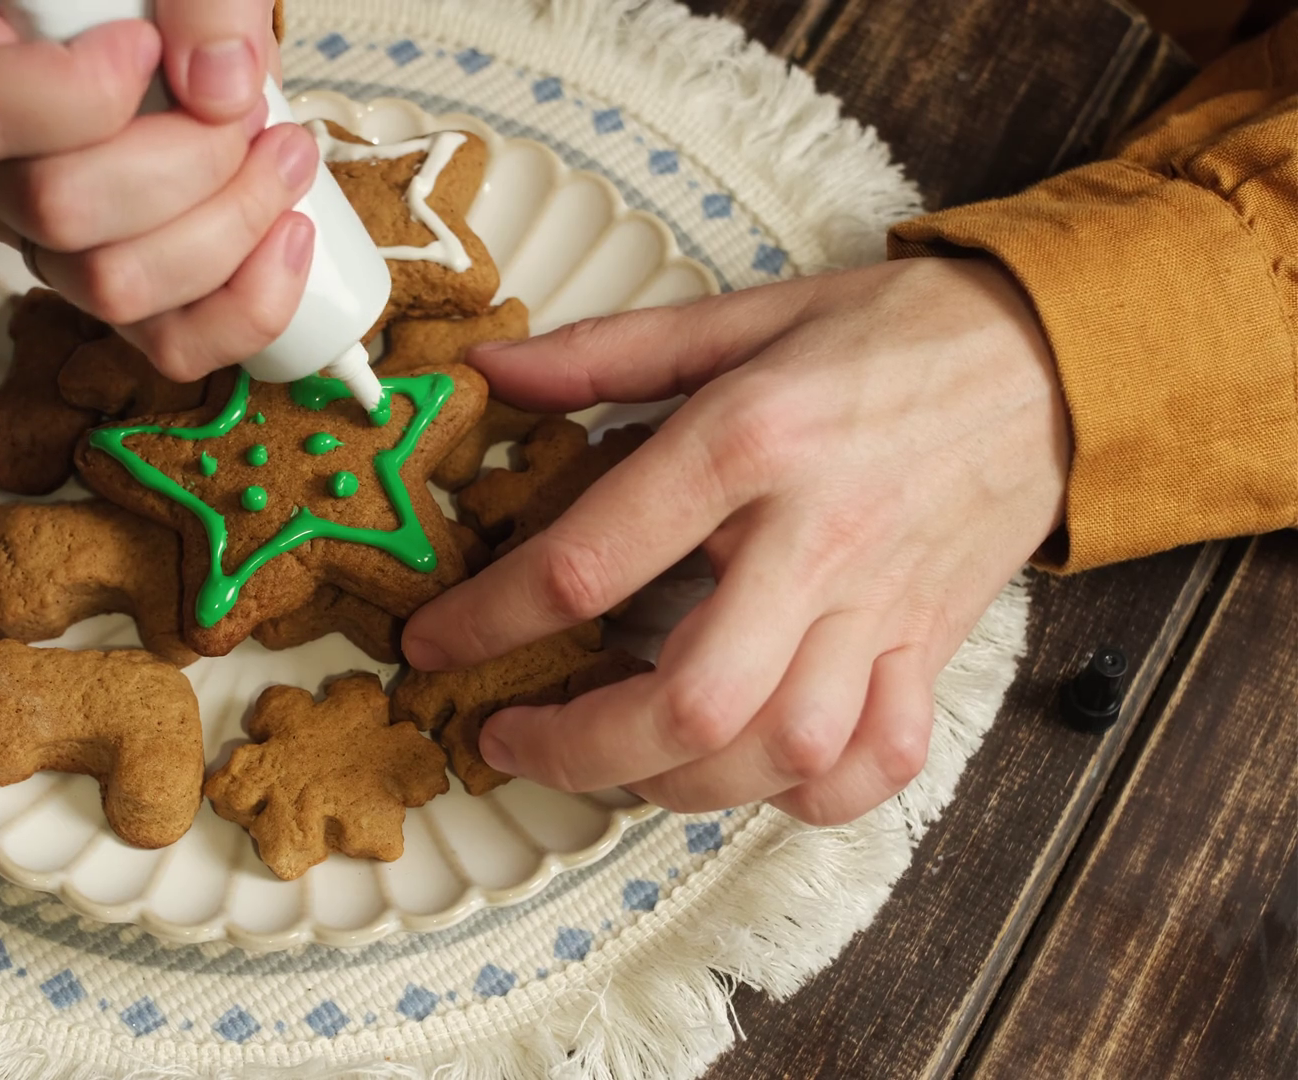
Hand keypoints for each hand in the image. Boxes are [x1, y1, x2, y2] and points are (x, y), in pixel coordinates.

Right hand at [0, 0, 313, 379]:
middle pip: (59, 210)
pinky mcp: (129, 296)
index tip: (145, 41)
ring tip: (284, 154)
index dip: (78, 92)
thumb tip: (220, 85)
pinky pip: (170, 343)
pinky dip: (248, 304)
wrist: (186, 33)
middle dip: (186, 159)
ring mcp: (57, 247)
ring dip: (228, 225)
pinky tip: (292, 236)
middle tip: (245, 107)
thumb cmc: (163, 6)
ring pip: (113, 288)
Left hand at [401, 258, 1070, 824]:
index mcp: (749, 444)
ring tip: (614, 761)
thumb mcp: (741, 315)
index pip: (590, 562)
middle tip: (516, 740)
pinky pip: (880, 763)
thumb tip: (493, 372)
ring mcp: (883, 607)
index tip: (433, 647)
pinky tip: (749, 771)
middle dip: (580, 748)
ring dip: (681, 783)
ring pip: (784, 752)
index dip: (489, 620)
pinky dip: (807, 794)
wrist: (1055, 355)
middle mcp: (816, 541)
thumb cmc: (891, 333)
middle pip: (692, 701)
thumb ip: (608, 353)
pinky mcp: (931, 647)